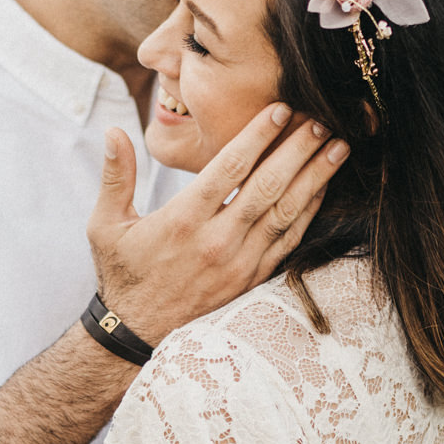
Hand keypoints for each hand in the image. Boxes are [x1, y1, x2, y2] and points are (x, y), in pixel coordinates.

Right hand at [88, 104, 347, 343]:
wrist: (136, 334)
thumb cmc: (122, 273)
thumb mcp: (106, 224)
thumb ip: (116, 176)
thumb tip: (113, 131)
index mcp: (182, 220)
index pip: (229, 168)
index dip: (258, 135)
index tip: (280, 109)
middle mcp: (216, 241)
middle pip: (267, 186)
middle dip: (297, 150)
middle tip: (321, 121)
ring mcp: (238, 263)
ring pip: (285, 213)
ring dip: (314, 178)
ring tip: (337, 149)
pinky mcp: (251, 279)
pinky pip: (288, 242)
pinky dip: (309, 213)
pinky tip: (323, 189)